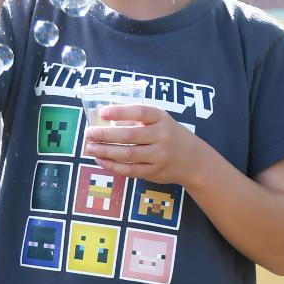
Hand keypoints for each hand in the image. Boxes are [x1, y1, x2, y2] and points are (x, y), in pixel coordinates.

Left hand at [85, 104, 201, 183]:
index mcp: (161, 118)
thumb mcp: (159, 121)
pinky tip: (101, 160)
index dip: (120, 112)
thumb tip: (101, 114)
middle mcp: (162, 136)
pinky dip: (113, 166)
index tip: (102, 112)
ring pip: (128, 154)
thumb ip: (134, 118)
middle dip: (106, 135)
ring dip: (106, 151)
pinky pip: (130, 170)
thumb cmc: (170, 135)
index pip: (139, 112)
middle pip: (130, 135)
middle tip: (89, 133)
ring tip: (90, 147)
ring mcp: (159, 155)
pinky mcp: (155, 172)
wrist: (194, 160)